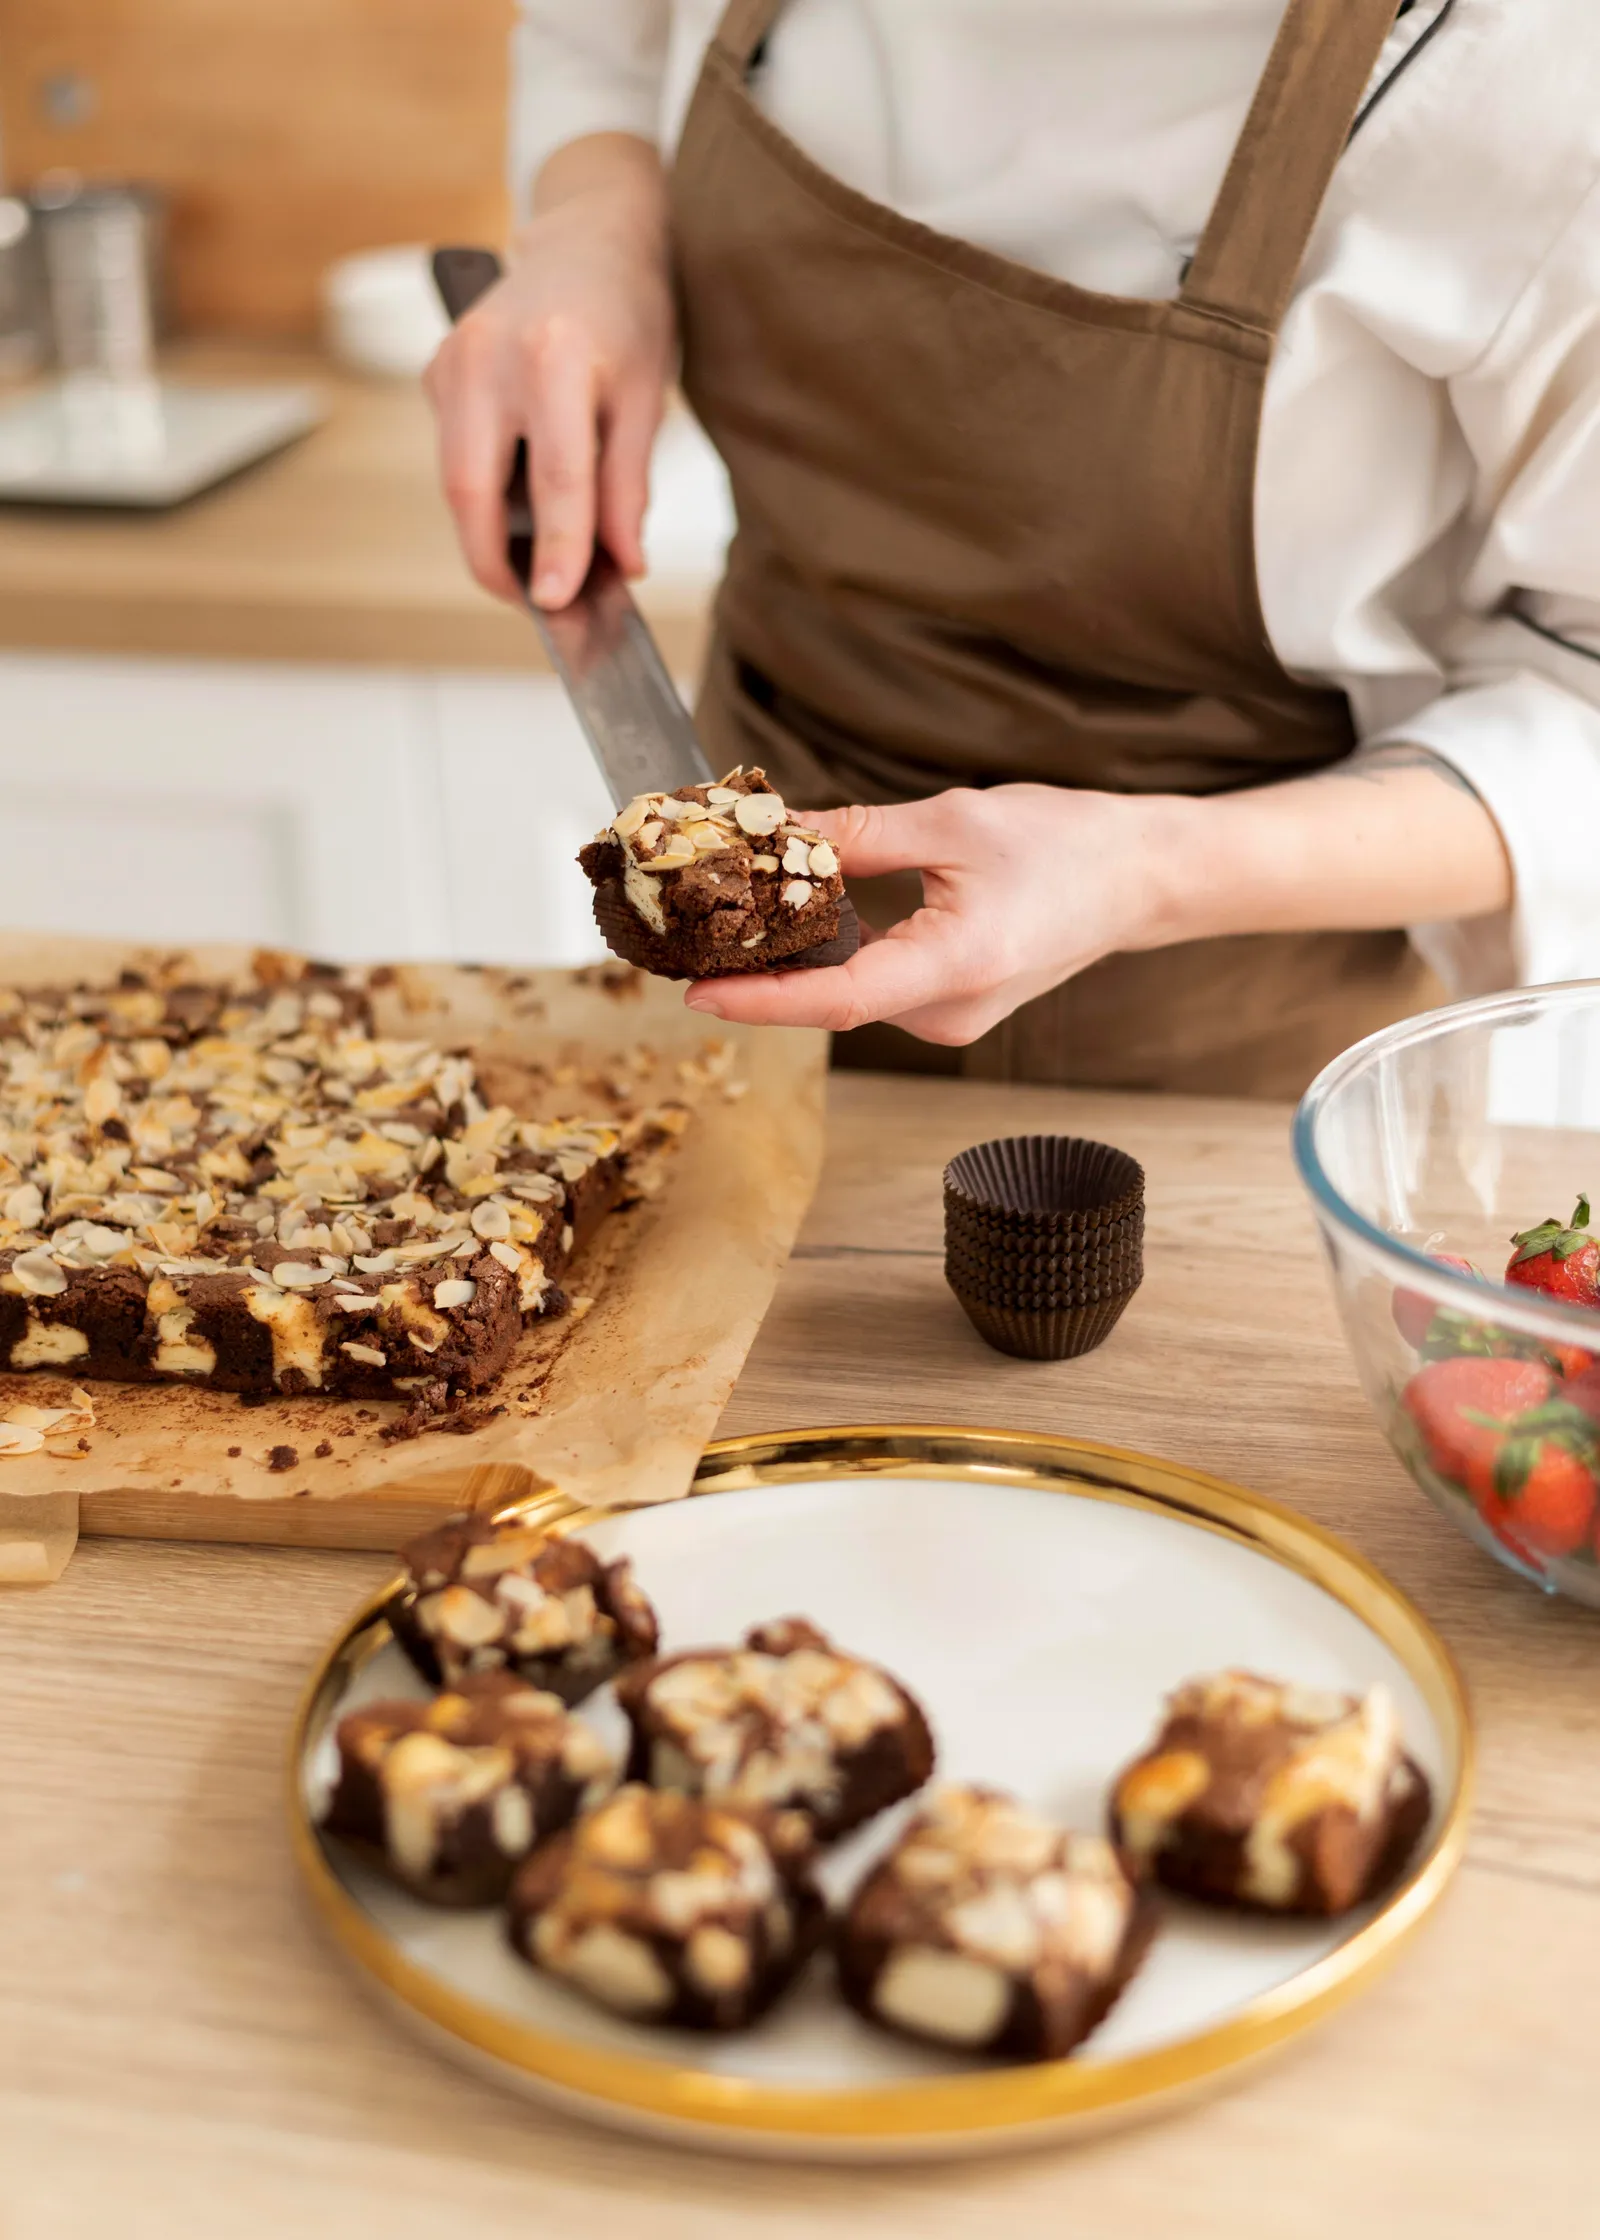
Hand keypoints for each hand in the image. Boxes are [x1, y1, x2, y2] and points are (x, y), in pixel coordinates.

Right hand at [424, 135, 673, 608]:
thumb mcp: (646, 400)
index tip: (557, 603)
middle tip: (530, 600)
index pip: (554, 480)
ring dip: (489, 533)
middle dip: (494, 561)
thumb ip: (628, 487)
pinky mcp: (437, 372)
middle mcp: (489, 356)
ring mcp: (453, 362)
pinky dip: (484, 493)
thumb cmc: (626, 317)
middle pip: (472, 490)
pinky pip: (453, 455)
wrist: (589, 242)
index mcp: (553, 358)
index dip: (556, 550)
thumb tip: (621, 565)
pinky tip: (520, 502)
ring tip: (534, 563)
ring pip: (455, 480)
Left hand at [680, 753, 1511, 1044]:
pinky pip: (872, 987)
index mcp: (958, 964)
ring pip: (848, 993)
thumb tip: (773, 835)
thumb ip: (857, 834)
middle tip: (686, 925)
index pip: (839, 998)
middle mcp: (950, 1011)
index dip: (762, 999)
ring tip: (727, 913)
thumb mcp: (952, 821)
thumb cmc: (1067, 844)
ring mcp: (950, 1018)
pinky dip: (830, 956)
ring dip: (791, 958)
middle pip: (831, 997)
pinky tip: (794, 917)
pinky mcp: (948, 1007)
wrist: (1142, 878)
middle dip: (758, 965)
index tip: (696, 990)